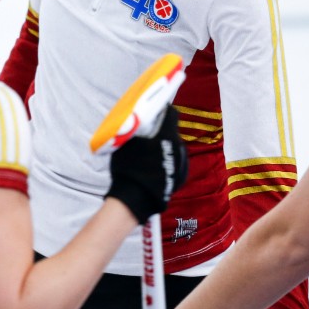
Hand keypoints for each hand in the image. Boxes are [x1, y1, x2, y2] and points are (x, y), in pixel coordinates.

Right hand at [106, 105, 188, 221]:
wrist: (135, 199)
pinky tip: (156, 166)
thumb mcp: (127, 142)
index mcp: (166, 135)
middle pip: (172, 131)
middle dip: (162, 130)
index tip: (155, 109)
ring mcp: (182, 162)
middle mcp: (178, 146)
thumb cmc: (127, 167)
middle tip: (148, 134)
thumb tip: (139, 120)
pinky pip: (176, 161)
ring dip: (165, 146)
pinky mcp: (182, 176)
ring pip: (175, 147)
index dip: (163, 109)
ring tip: (151, 153)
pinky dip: (168, 160)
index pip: (171, 113)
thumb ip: (137, 129)